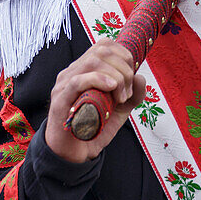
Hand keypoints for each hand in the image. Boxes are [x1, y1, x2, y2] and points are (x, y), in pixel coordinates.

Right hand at [44, 39, 145, 163]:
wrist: (75, 154)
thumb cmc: (95, 127)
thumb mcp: (121, 109)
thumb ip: (133, 93)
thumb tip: (140, 77)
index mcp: (85, 69)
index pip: (104, 45)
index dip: (124, 55)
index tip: (132, 77)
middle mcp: (73, 71)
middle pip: (102, 51)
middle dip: (123, 68)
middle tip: (127, 93)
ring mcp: (64, 84)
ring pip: (92, 62)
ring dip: (116, 77)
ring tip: (121, 97)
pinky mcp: (60, 100)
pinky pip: (77, 81)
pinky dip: (98, 79)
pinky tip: (111, 88)